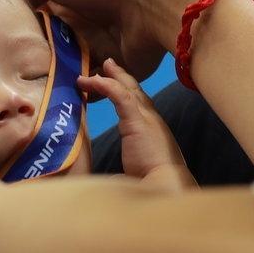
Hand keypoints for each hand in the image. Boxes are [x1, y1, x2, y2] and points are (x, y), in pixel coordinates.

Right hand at [17, 0, 218, 81]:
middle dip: (35, 65)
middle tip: (15, 79)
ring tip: (35, 94)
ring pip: (69, 72)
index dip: (19, 38)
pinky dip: (80, 94)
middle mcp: (82, 24)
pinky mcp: (119, 69)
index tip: (0, 54)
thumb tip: (10, 17)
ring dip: (55, 82)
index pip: (36, 23)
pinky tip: (62, 98)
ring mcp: (101, 48)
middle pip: (50, 51)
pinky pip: (95, 87)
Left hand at [79, 59, 196, 190]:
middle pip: (134, 91)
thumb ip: (127, 168)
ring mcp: (146, 119)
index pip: (139, 104)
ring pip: (126, 90)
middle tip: (107, 64)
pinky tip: (93, 81)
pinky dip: (107, 86)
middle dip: (120, 76)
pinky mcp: (138, 122)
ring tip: (88, 75)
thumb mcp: (138, 171)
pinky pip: (120, 96)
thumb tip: (112, 179)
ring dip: (107, 79)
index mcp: (152, 130)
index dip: (127, 91)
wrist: (165, 188)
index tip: (114, 82)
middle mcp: (152, 120)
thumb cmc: (152, 184)